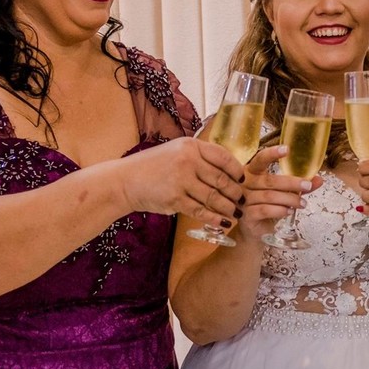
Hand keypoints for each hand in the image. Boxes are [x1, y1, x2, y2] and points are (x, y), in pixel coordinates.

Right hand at [120, 137, 244, 229]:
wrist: (126, 180)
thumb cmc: (153, 166)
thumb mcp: (176, 151)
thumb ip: (199, 157)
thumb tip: (227, 170)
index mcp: (191, 146)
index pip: (223, 157)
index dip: (236, 170)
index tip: (242, 179)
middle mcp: (188, 161)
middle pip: (222, 179)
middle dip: (236, 192)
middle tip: (243, 200)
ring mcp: (181, 180)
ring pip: (214, 197)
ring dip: (228, 207)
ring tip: (236, 213)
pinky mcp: (175, 199)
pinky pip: (201, 211)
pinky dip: (214, 218)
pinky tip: (223, 222)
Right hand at [234, 145, 321, 239]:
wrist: (255, 231)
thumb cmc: (268, 207)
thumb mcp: (284, 193)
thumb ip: (299, 186)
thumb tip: (319, 179)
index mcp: (252, 172)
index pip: (260, 159)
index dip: (272, 154)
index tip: (287, 149)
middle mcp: (245, 183)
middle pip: (270, 180)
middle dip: (292, 183)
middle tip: (307, 186)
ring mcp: (243, 199)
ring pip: (269, 196)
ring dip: (289, 199)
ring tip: (302, 204)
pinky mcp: (246, 215)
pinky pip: (265, 210)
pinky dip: (279, 210)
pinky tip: (289, 212)